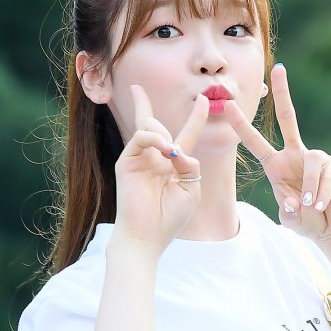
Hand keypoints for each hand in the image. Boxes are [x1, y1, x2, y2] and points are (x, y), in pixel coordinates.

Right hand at [113, 85, 209, 251]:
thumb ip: (190, 165)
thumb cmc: (170, 218)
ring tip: (171, 153)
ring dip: (164, 134)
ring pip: (149, 127)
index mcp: (174, 166)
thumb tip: (176, 148)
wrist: (148, 235)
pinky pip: (141, 138)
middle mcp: (156, 159)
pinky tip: (165, 149)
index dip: (196, 118)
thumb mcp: (191, 189)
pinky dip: (154, 138)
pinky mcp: (127, 162)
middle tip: (143, 94)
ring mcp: (140, 159)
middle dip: (145, 105)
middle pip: (153, 123)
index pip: (186, 135)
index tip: (203, 100)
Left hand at [224, 64, 330, 241]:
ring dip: (309, 187)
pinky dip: (322, 193)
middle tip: (278, 69)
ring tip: (309, 206)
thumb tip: (294, 202)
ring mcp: (316, 158)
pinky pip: (327, 174)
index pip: (256, 142)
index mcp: (276, 165)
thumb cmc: (304, 220)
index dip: (242, 125)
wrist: (329, 227)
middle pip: (289, 119)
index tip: (227, 105)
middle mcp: (295, 155)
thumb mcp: (289, 218)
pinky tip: (320, 204)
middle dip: (283, 94)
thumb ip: (287, 211)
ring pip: (312, 160)